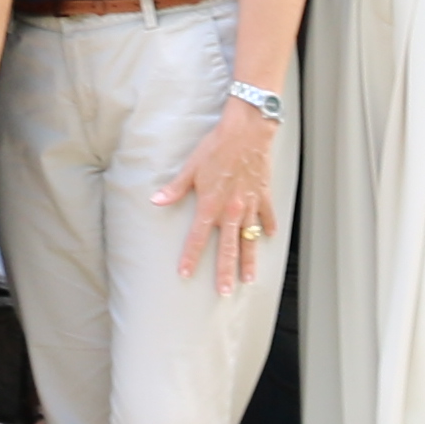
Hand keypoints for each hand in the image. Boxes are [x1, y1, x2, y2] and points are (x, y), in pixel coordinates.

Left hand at [155, 96, 278, 288]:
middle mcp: (232, 210)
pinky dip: (268, 227)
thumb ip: (175, 188)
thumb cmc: (216, 146)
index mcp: (211, 204)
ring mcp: (250, 205)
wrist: (247, 131)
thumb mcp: (191, 166)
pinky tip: (268, 237)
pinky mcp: (264, 196)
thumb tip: (156, 201)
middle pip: (228, 247)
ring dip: (249, 260)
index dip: (190, 257)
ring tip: (249, 279)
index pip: (197, 237)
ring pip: (250, 239)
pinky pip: (267, 217)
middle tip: (224, 292)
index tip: (185, 274)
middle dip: (225, 272)